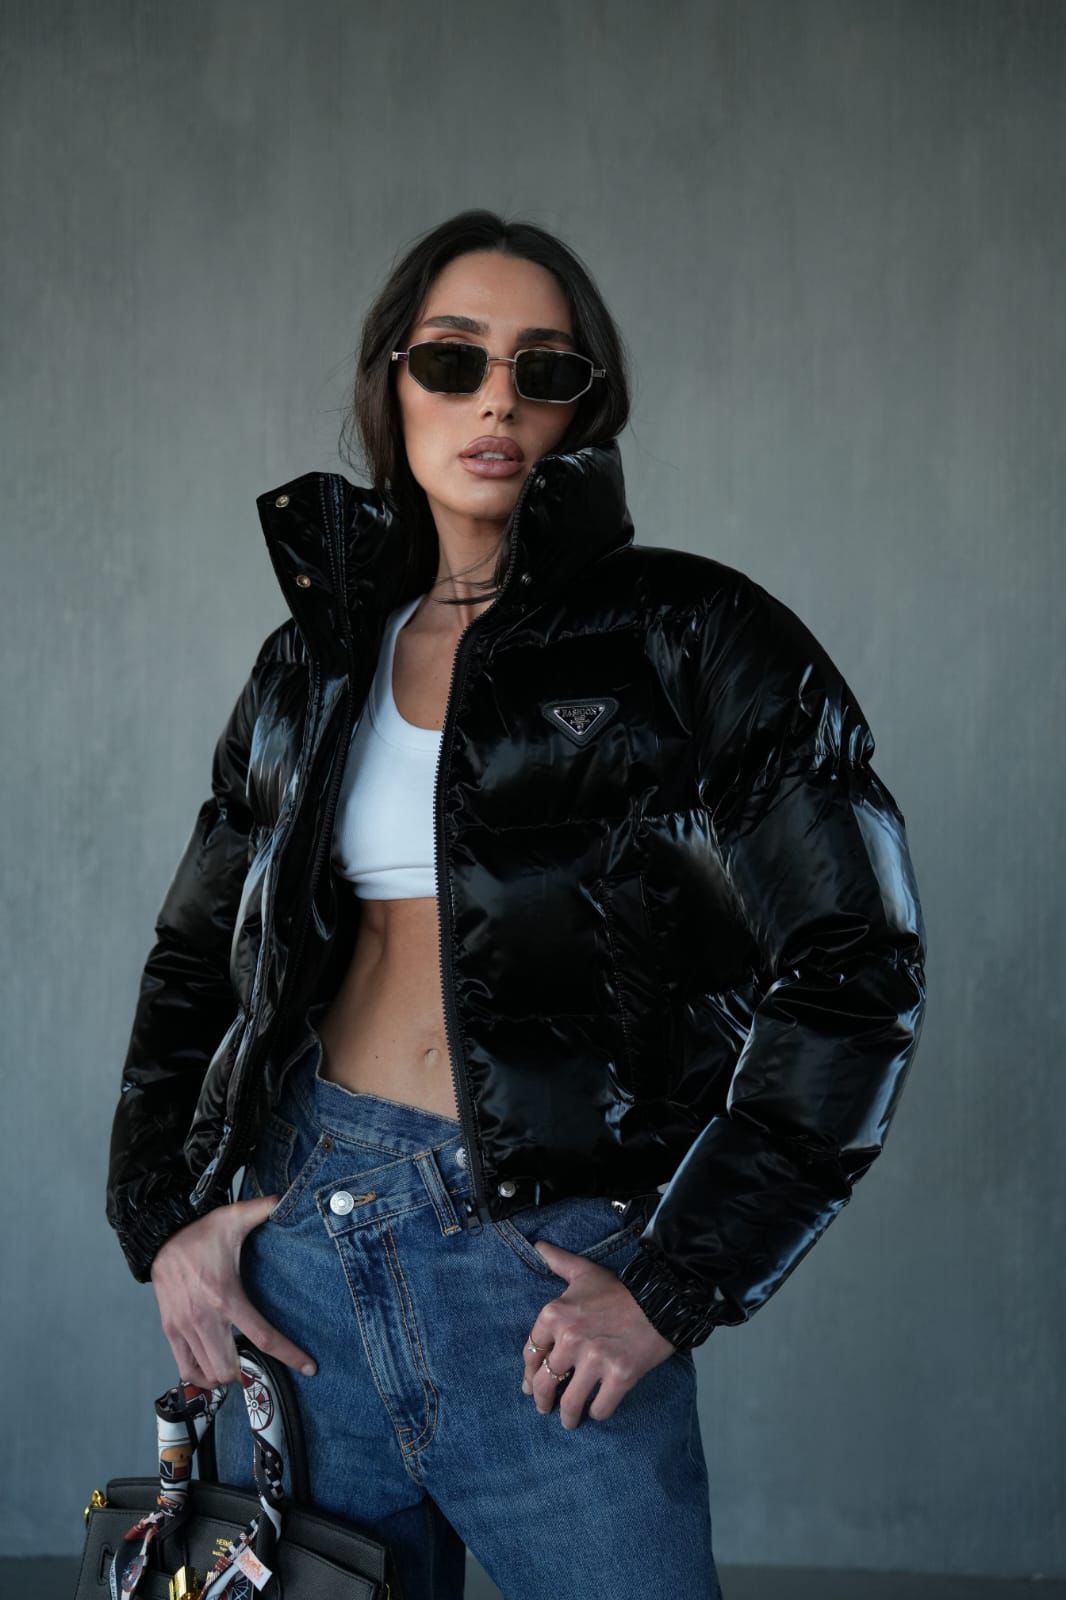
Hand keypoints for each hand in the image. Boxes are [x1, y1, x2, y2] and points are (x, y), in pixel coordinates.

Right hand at [150, 1193, 317, 1387]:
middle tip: (260, 1365)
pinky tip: (213, 1367)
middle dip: (248, 1374)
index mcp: (226, 1296)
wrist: (159, 1237)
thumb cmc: (201, 1232)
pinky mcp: (171, 1331)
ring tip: (237, 1365)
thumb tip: (286, 1199)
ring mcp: (184, 1328)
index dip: (289, 1355)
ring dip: (224, 1376)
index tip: (309, 1367)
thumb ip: (263, 1209)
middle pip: (230, 1369)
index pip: (262, 1337)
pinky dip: (201, 1375)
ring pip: (208, 1374)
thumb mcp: (235, 1217)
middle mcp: (204, 1318)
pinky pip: (186, 1369)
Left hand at [520, 1238, 678, 1428]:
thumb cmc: (620, 1288)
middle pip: (545, 1381)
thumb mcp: (584, 1271)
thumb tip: (537, 1246)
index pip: (530, 1353)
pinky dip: (597, 1413)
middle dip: (542, 1399)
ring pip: (570, 1401)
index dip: (529, 1372)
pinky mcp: (620, 1376)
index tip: (530, 1383)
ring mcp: (595, 1359)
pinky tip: (597, 1411)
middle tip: (544, 1408)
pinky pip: (600, 1407)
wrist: (662, 1298)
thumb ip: (558, 1262)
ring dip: (567, 1416)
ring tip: (568, 1421)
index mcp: (555, 1314)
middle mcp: (570, 1338)